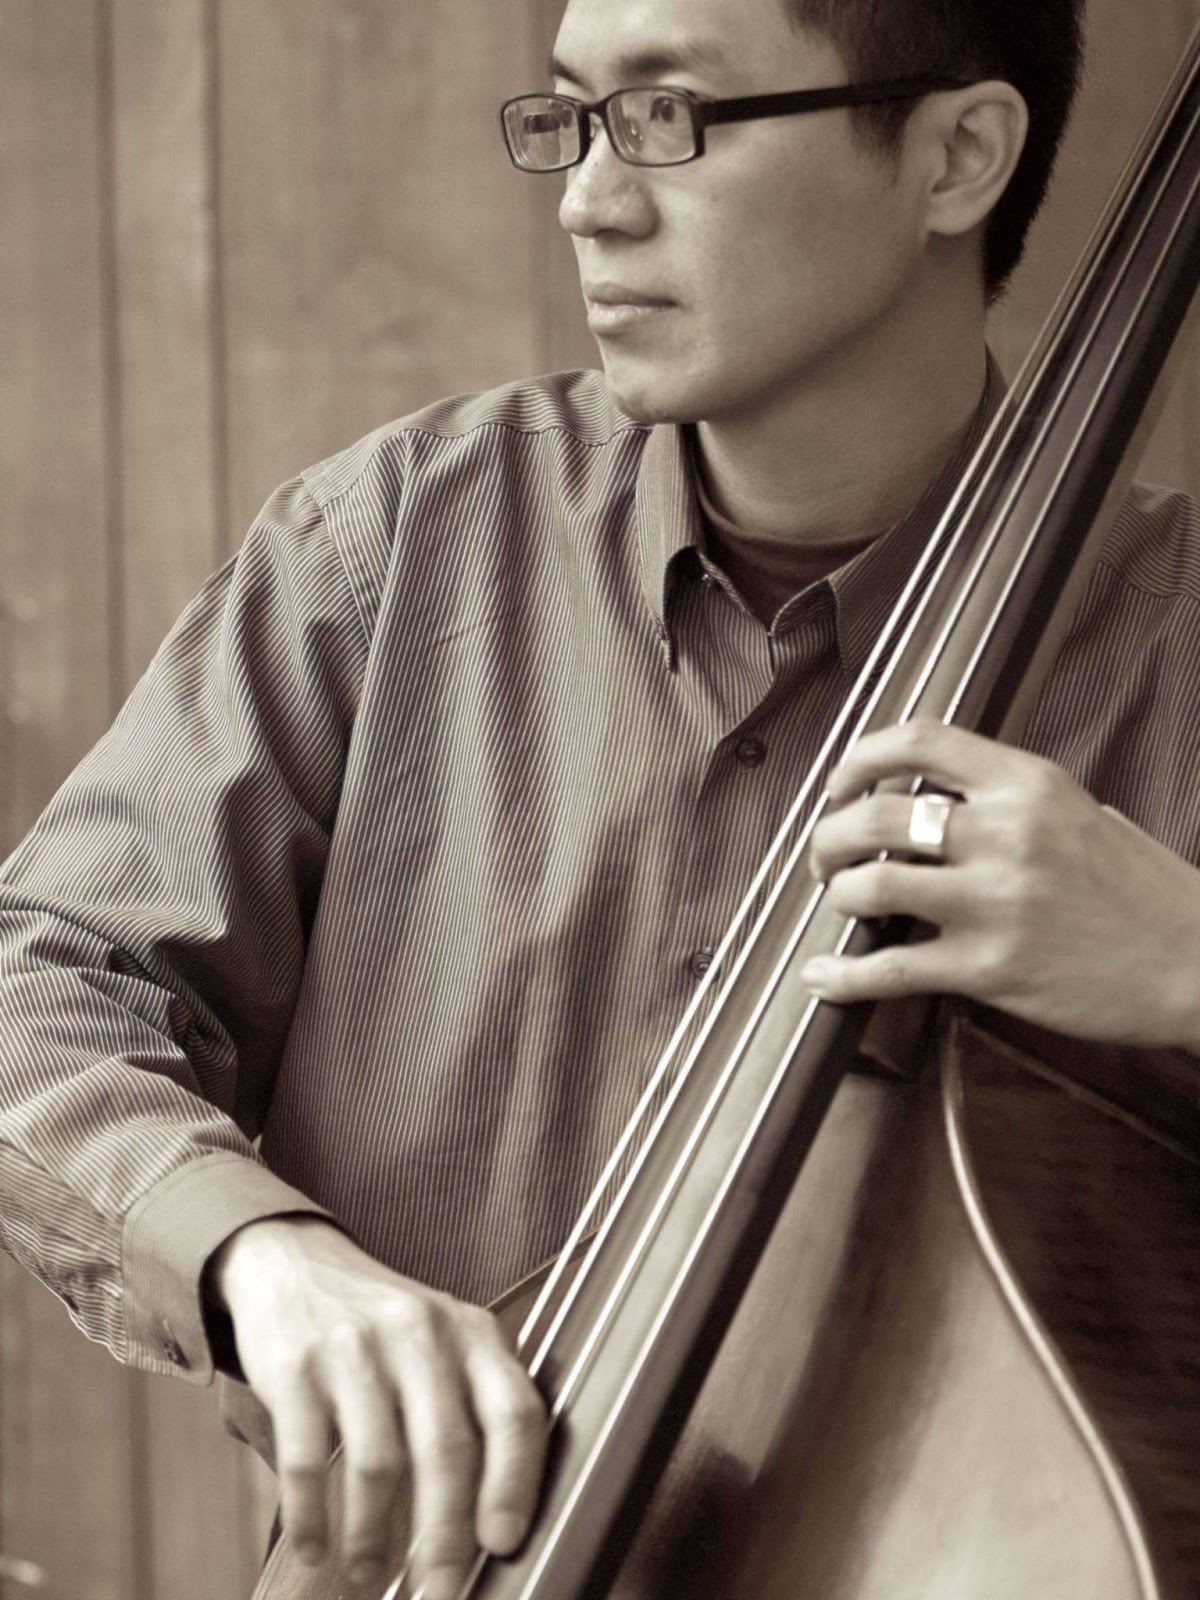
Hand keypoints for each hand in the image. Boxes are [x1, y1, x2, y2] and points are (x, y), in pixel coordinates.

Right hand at [207, 1217, 546, 1597]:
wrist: (294, 1263)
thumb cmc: (383, 1326)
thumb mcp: (444, 1343)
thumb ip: (471, 1409)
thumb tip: (486, 1525)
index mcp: (471, 1332)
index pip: (514, 1409)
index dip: (515, 1482)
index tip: (504, 1542)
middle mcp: (421, 1334)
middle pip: (446, 1450)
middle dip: (444, 1538)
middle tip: (438, 1591)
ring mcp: (356, 1347)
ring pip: (378, 1464)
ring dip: (372, 1538)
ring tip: (368, 1576)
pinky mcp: (296, 1366)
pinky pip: (308, 1459)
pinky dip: (312, 1517)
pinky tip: (315, 1547)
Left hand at [802, 719, 1199, 1049]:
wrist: (1197, 962)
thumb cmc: (1143, 892)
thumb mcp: (1080, 813)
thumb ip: (1008, 800)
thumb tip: (933, 802)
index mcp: (1027, 784)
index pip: (919, 741)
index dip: (859, 759)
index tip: (839, 784)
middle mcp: (1006, 834)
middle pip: (875, 815)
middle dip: (830, 837)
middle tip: (827, 857)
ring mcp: (995, 902)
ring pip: (870, 885)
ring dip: (838, 895)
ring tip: (842, 903)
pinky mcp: (990, 968)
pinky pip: (890, 969)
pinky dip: (841, 976)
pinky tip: (821, 977)